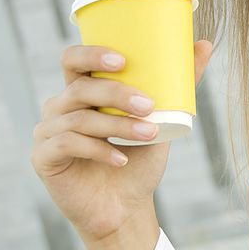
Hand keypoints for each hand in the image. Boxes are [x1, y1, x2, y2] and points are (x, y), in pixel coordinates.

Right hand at [30, 39, 212, 249]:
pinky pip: (68, 144)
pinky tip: (121, 158)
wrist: (126, 205)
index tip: (123, 60)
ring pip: (80, 118)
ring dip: (118, 125)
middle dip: (117, 93)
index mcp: (82, 89)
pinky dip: (100, 150)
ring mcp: (47, 131)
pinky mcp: (43, 157)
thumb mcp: (162, 117)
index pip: (74, 59)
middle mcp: (59, 106)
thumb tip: (205, 44)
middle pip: (80, 87)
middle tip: (149, 105)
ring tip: (150, 133)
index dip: (92, 54)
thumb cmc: (140, 156)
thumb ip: (179, 83)